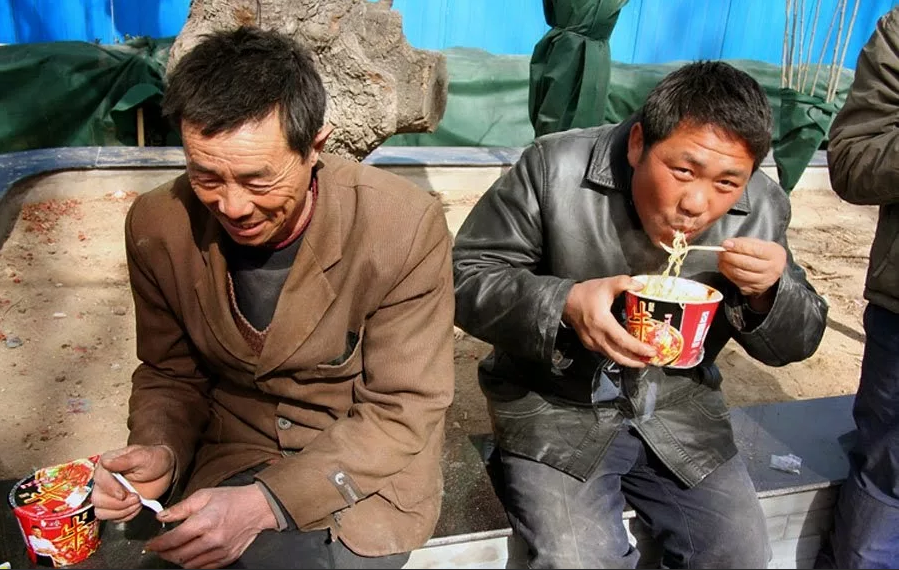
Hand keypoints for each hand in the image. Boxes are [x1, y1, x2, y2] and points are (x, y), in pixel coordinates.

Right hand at [92, 445, 174, 522]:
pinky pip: (112, 518)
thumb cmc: (153, 459)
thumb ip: (125, 460)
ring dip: (121, 511)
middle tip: (136, 498)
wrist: (165, 470)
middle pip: (98, 499)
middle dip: (118, 503)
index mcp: (107, 464)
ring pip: (102, 512)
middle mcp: (104, 480)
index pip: (99, 479)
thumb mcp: (143, 456)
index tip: (123, 494)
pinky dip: (126, 515)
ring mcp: (108, 494)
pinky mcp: (115, 505)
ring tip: (138, 502)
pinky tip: (137, 507)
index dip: (110, 489)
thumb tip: (106, 462)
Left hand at [145, 485, 277, 568]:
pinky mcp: (227, 558)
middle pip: (179, 555)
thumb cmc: (231, 499)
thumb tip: (161, 517)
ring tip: (174, 552)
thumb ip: (181, 508)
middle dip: (165, 553)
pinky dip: (193, 564)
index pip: (174, 539)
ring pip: (189, 565)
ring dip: (178, 560)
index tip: (151, 544)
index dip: (159, 544)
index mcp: (205, 521)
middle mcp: (212, 539)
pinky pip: (203, 568)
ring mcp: (220, 551)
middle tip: (159, 549)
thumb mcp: (204, 495)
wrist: (258, 508)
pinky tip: (190, 555)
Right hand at [562, 276, 656, 367]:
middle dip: (636, 361)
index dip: (638, 348)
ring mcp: (592, 342)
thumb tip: (640, 286)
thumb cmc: (586, 294)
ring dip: (628, 361)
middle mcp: (597, 336)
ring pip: (612, 357)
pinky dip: (619, 355)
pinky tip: (627, 353)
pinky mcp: (590, 344)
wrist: (567, 301)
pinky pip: (606, 353)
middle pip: (618, 356)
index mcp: (602, 322)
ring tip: (642, 360)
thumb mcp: (606, 284)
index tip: (651, 350)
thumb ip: (624, 282)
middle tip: (651, 360)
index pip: (622, 340)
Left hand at [719, 238, 786, 311]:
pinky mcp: (754, 289)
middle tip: (720, 251)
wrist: (774, 269)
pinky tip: (725, 266)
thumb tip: (727, 244)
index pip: (755, 250)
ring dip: (726, 265)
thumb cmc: (764, 254)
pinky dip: (727, 273)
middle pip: (746, 263)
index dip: (738, 246)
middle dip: (729, 256)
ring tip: (721, 258)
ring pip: (739, 274)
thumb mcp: (759, 243)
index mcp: (774, 254)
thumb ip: (743, 242)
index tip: (726, 243)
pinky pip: (736, 282)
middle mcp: (771, 269)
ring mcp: (763, 281)